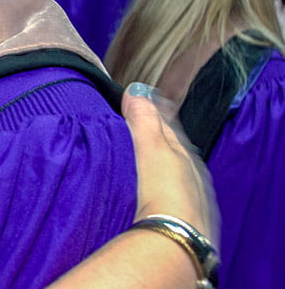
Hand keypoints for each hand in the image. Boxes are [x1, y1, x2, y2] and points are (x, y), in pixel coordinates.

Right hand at [123, 82, 218, 240]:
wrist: (176, 238)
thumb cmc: (166, 191)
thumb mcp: (152, 148)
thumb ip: (144, 120)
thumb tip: (136, 90)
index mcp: (184, 153)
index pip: (168, 125)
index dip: (155, 111)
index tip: (142, 99)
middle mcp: (192, 173)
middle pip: (174, 148)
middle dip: (159, 135)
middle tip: (140, 122)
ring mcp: (190, 197)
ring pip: (175, 171)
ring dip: (160, 162)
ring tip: (143, 156)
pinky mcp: (183, 218)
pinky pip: (172, 193)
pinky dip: (162, 185)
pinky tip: (152, 189)